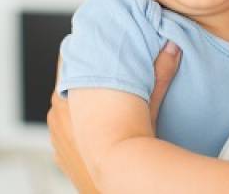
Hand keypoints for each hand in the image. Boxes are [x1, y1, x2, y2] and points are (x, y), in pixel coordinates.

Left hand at [47, 45, 180, 190]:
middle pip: (67, 84)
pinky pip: (64, 134)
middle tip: (105, 76)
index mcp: (69, 92)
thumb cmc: (132, 146)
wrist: (120, 181)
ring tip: (100, 105)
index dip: (84, 52)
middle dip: (83, 79)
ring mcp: (55, 135)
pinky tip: (94, 130)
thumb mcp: (148, 103)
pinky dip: (75, 130)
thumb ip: (159, 72)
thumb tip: (173, 46)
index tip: (96, 48)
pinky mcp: (59, 154)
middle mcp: (56, 111)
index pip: (69, 59)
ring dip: (77, 106)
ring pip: (64, 110)